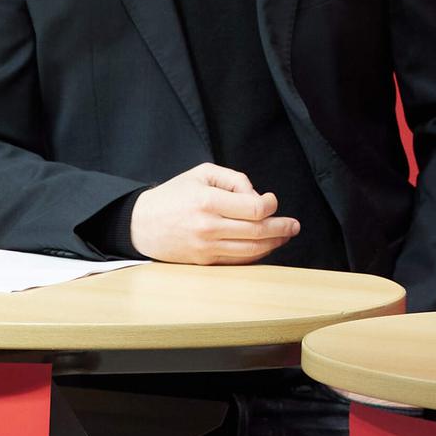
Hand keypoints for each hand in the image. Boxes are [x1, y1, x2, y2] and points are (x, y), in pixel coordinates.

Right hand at [128, 162, 299, 264]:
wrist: (140, 224)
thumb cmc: (173, 195)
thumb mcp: (201, 174)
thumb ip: (234, 180)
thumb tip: (257, 196)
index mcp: (208, 201)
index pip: (254, 209)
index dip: (271, 206)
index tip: (272, 201)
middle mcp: (208, 227)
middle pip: (257, 232)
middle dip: (281, 228)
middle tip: (294, 225)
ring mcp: (206, 248)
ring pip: (251, 250)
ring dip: (273, 243)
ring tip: (285, 236)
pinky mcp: (204, 262)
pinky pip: (238, 261)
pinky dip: (256, 254)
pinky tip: (265, 246)